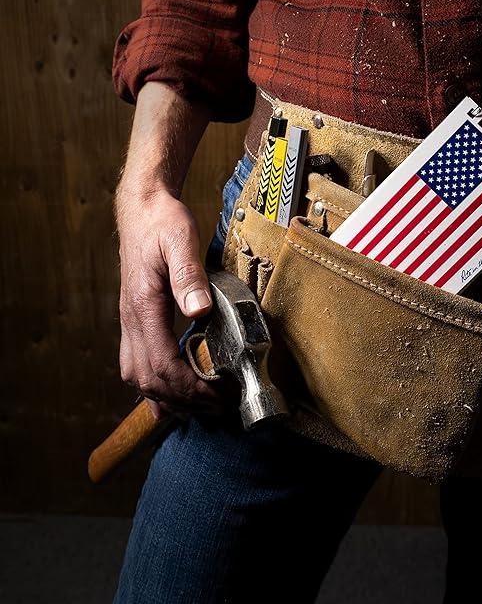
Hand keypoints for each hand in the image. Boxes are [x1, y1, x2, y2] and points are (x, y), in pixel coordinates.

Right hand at [114, 81, 218, 419]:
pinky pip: (134, 363)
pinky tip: (170, 392)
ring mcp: (129, 321)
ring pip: (136, 376)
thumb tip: (199, 311)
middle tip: (215, 409)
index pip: (162, 363)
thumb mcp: (181, 240)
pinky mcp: (133, 318)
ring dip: (165, 398)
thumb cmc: (163, 223)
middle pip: (148, 379)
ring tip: (197, 408)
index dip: (189, 387)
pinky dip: (151, 385)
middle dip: (181, 401)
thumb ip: (189, 275)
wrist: (142, 208)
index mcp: (144, 305)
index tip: (216, 396)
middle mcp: (131, 319)